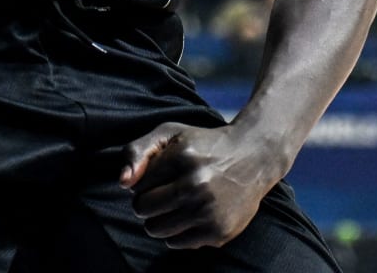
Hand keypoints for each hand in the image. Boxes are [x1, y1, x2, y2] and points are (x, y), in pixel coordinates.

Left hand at [120, 121, 281, 249]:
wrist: (254, 157)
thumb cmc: (204, 145)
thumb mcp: (170, 133)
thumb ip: (137, 150)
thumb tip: (122, 183)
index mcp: (183, 156)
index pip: (138, 185)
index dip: (143, 182)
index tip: (159, 176)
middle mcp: (197, 184)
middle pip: (143, 209)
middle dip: (145, 204)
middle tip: (162, 195)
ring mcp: (209, 210)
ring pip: (156, 230)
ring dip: (158, 221)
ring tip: (174, 206)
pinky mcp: (219, 231)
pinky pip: (177, 243)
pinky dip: (176, 234)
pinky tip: (190, 216)